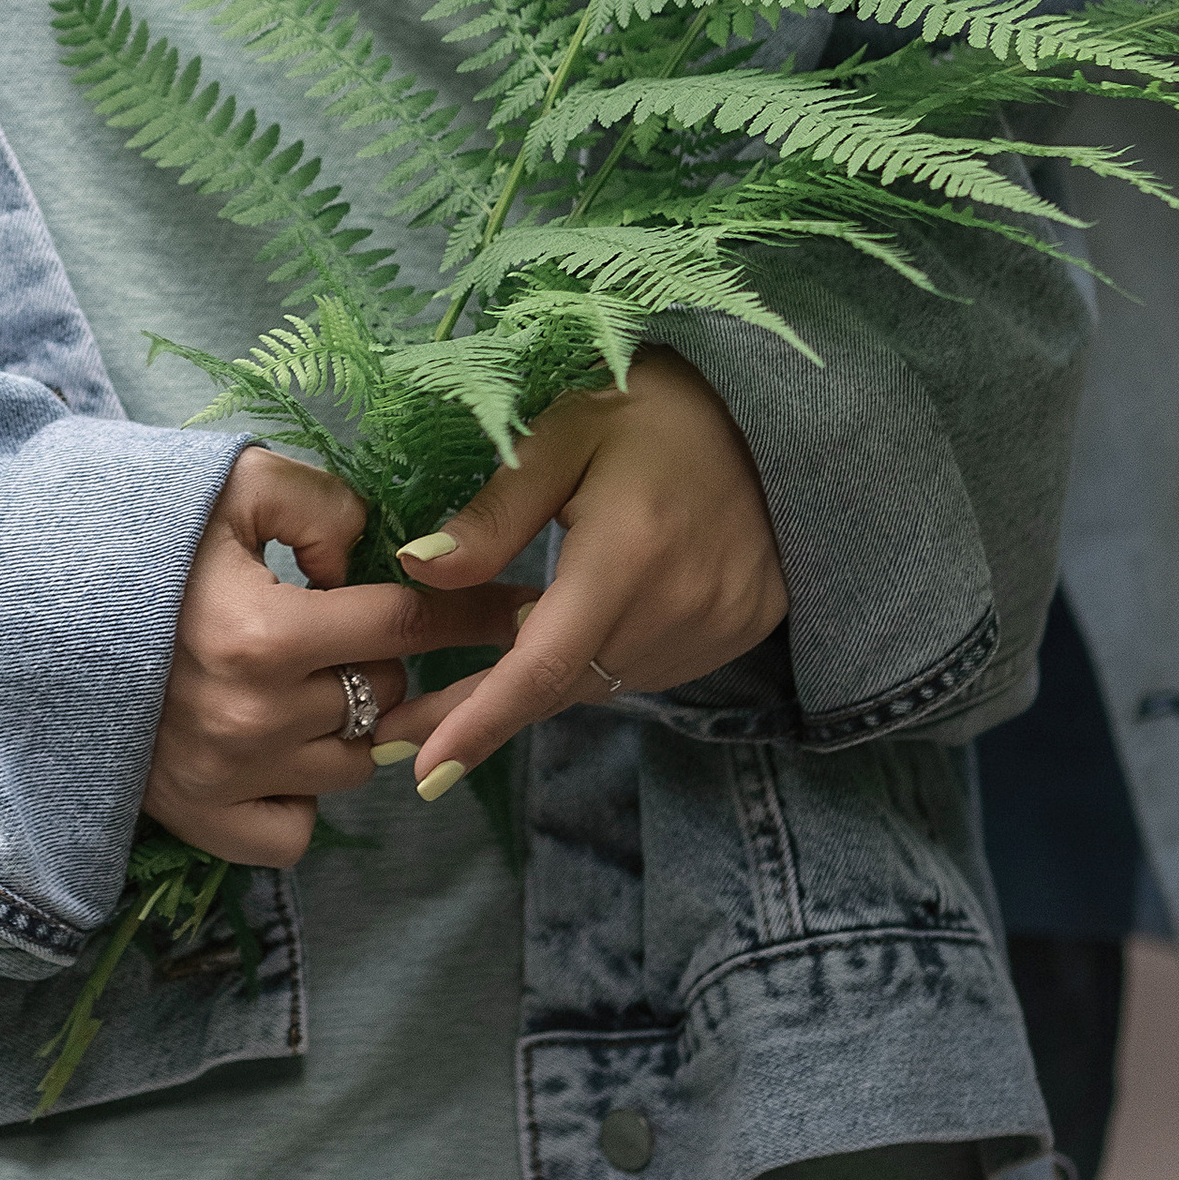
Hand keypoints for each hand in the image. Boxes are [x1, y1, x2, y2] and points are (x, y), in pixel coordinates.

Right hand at [143, 447, 525, 868]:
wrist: (37, 609)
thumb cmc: (141, 540)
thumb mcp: (229, 486)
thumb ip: (319, 503)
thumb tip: (372, 554)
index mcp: (264, 633)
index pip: (406, 626)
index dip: (473, 612)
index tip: (523, 610)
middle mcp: (254, 718)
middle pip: (383, 698)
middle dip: (380, 659)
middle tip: (337, 627)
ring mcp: (228, 779)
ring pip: (353, 765)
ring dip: (346, 723)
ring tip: (299, 679)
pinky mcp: (202, 820)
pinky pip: (300, 829)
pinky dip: (303, 795)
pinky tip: (277, 746)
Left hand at [387, 352, 787, 793]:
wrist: (774, 410)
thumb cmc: (650, 407)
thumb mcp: (561, 433)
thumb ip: (495, 512)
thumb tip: (417, 569)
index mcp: (625, 555)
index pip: (541, 665)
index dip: (480, 723)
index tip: (426, 772)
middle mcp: (676, 609)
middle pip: (562, 684)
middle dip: (481, 709)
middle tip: (404, 725)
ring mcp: (715, 628)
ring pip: (602, 682)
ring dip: (546, 675)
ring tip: (491, 646)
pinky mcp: (738, 632)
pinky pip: (644, 668)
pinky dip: (600, 657)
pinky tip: (578, 619)